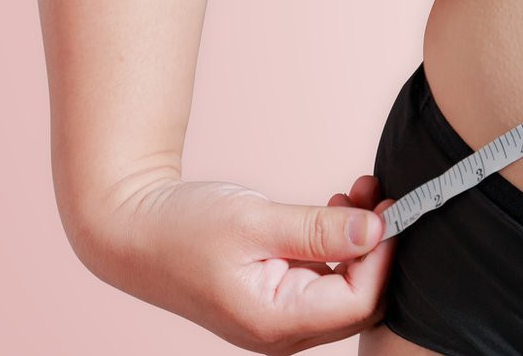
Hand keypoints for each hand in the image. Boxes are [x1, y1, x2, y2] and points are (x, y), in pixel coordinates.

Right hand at [81, 175, 395, 355]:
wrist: (130, 229)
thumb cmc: (181, 227)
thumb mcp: (255, 222)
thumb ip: (318, 230)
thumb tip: (375, 230)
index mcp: (275, 322)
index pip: (359, 300)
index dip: (384, 255)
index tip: (392, 208)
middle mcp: (282, 330)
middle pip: (359, 299)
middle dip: (377, 246)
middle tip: (381, 196)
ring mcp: (279, 316)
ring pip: (345, 286)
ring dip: (358, 239)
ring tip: (357, 191)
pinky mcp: (275, 296)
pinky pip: (324, 277)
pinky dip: (337, 243)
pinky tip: (335, 206)